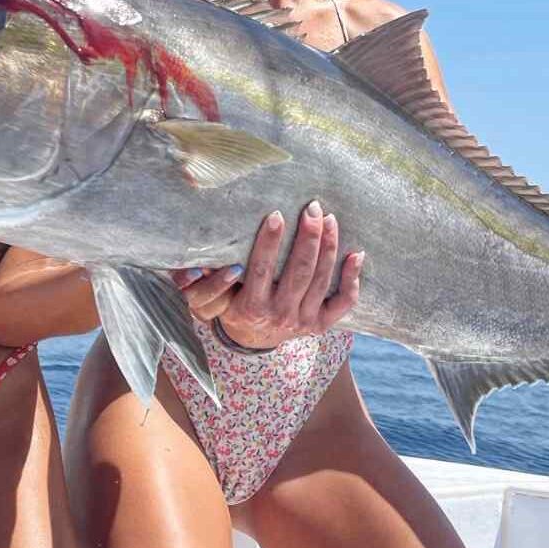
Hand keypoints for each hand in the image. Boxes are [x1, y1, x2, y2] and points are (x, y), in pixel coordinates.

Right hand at [171, 200, 362, 349]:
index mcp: (250, 308)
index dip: (269, 242)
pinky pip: (343, 303)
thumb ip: (203, 280)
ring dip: (329, 247)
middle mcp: (279, 316)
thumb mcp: (211, 298)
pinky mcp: (320, 325)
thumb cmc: (230, 306)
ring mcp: (303, 322)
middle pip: (299, 272)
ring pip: (321, 281)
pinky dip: (352, 279)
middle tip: (312, 208)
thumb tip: (191, 261)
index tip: (276, 214)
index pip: (261, 270)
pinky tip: (357, 253)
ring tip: (330, 219)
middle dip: (307, 237)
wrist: (252, 339)